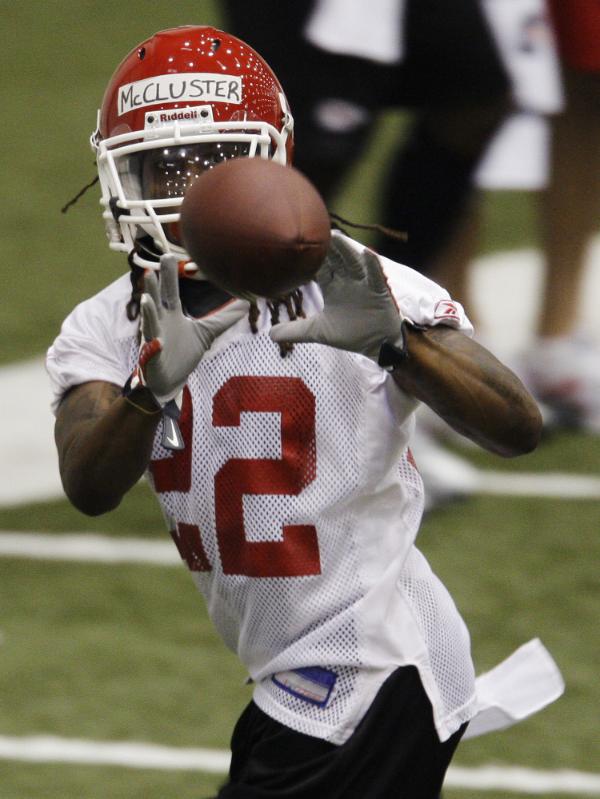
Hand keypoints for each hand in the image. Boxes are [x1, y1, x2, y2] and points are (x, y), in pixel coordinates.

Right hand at [136, 255, 247, 403]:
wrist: (169, 381)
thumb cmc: (183, 353)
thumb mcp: (207, 333)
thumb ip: (224, 318)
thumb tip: (246, 303)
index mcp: (171, 315)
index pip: (170, 292)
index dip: (168, 276)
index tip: (168, 256)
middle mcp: (160, 324)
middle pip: (157, 302)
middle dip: (153, 287)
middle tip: (150, 269)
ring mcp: (154, 341)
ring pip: (149, 325)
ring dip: (148, 313)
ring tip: (146, 300)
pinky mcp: (152, 360)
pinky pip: (151, 353)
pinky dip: (153, 348)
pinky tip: (157, 342)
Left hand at [269, 232, 404, 360]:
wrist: (377, 344)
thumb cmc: (351, 333)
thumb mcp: (318, 332)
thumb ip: (295, 331)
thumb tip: (270, 334)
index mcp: (333, 285)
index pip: (319, 267)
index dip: (309, 257)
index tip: (294, 243)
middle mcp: (347, 280)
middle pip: (336, 259)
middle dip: (326, 247)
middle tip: (313, 230)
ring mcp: (364, 283)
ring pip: (354, 263)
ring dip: (347, 251)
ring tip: (336, 238)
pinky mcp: (379, 291)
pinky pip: (376, 276)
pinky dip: (372, 266)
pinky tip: (368, 254)